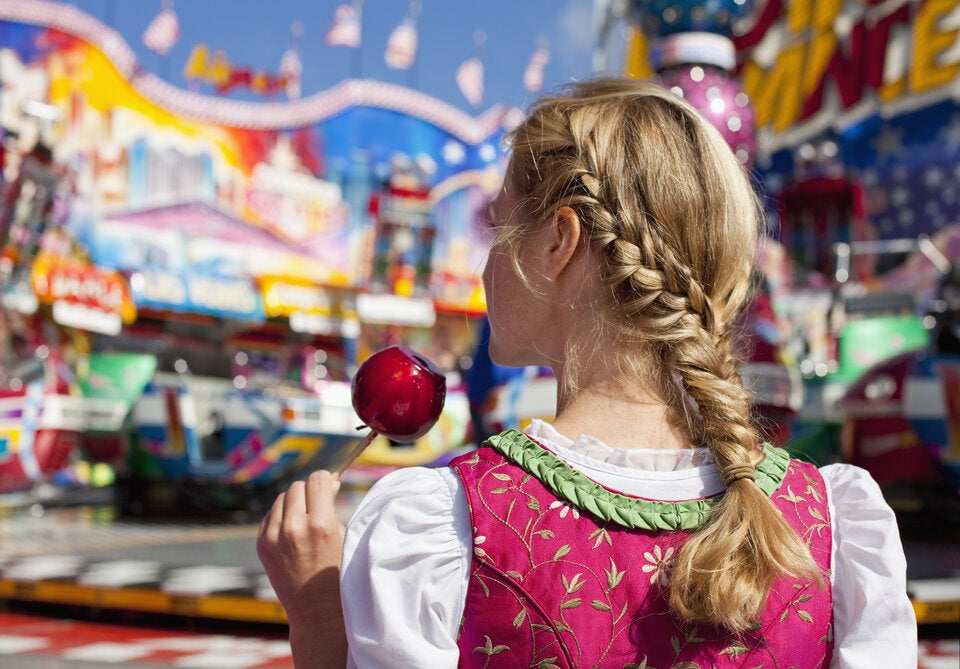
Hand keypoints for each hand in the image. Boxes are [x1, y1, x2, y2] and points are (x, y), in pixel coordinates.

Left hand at [257, 470, 346, 666]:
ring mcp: (274, 537)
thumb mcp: (343, 537)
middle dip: (309, 492)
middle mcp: (294, 528)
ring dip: (294, 503)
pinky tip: (292, 531)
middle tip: (318, 505)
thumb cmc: (338, 574)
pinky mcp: (262, 545)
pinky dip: (280, 517)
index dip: (326, 480)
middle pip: (297, 486)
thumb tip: (327, 483)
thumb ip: (332, 507)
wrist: (316, 612)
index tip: (329, 486)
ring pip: (281, 498)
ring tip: (304, 520)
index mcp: (321, 525)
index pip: (318, 480)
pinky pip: (270, 515)